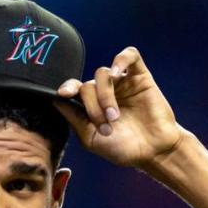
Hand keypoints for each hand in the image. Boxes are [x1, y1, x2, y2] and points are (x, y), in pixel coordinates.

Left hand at [52, 46, 183, 169]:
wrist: (153, 151)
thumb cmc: (122, 148)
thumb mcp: (91, 139)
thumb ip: (73, 119)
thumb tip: (55, 99)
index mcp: (90, 105)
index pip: (73, 89)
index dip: (66, 87)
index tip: (63, 94)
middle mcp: (103, 91)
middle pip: (87, 85)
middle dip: (93, 106)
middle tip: (105, 126)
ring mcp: (122, 82)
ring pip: (103, 73)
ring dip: (105, 96)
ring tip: (114, 117)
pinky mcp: (140, 76)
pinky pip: (129, 56)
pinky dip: (120, 60)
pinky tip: (117, 73)